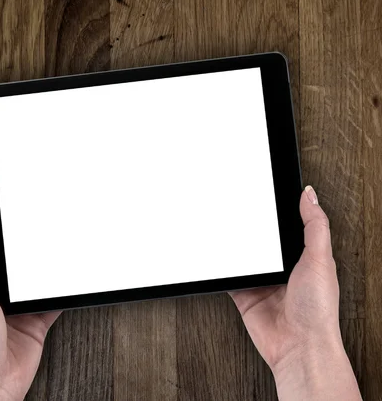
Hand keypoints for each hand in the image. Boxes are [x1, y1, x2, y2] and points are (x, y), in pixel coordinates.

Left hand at [0, 224, 60, 400]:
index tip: (6, 229)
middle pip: (12, 276)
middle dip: (23, 263)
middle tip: (36, 243)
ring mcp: (15, 317)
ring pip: (32, 290)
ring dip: (41, 280)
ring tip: (52, 261)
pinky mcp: (34, 328)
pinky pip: (49, 308)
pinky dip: (58, 299)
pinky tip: (62, 289)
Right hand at [230, 186, 360, 399]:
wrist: (298, 346)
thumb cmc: (317, 310)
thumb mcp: (320, 259)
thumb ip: (314, 226)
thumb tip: (309, 195)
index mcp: (304, 257)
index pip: (290, 226)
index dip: (280, 210)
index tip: (269, 191)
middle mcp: (283, 269)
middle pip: (262, 240)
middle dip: (251, 228)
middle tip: (238, 207)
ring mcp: (262, 282)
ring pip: (243, 256)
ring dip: (235, 247)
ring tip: (223, 228)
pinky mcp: (244, 295)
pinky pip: (229, 277)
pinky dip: (222, 269)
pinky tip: (218, 259)